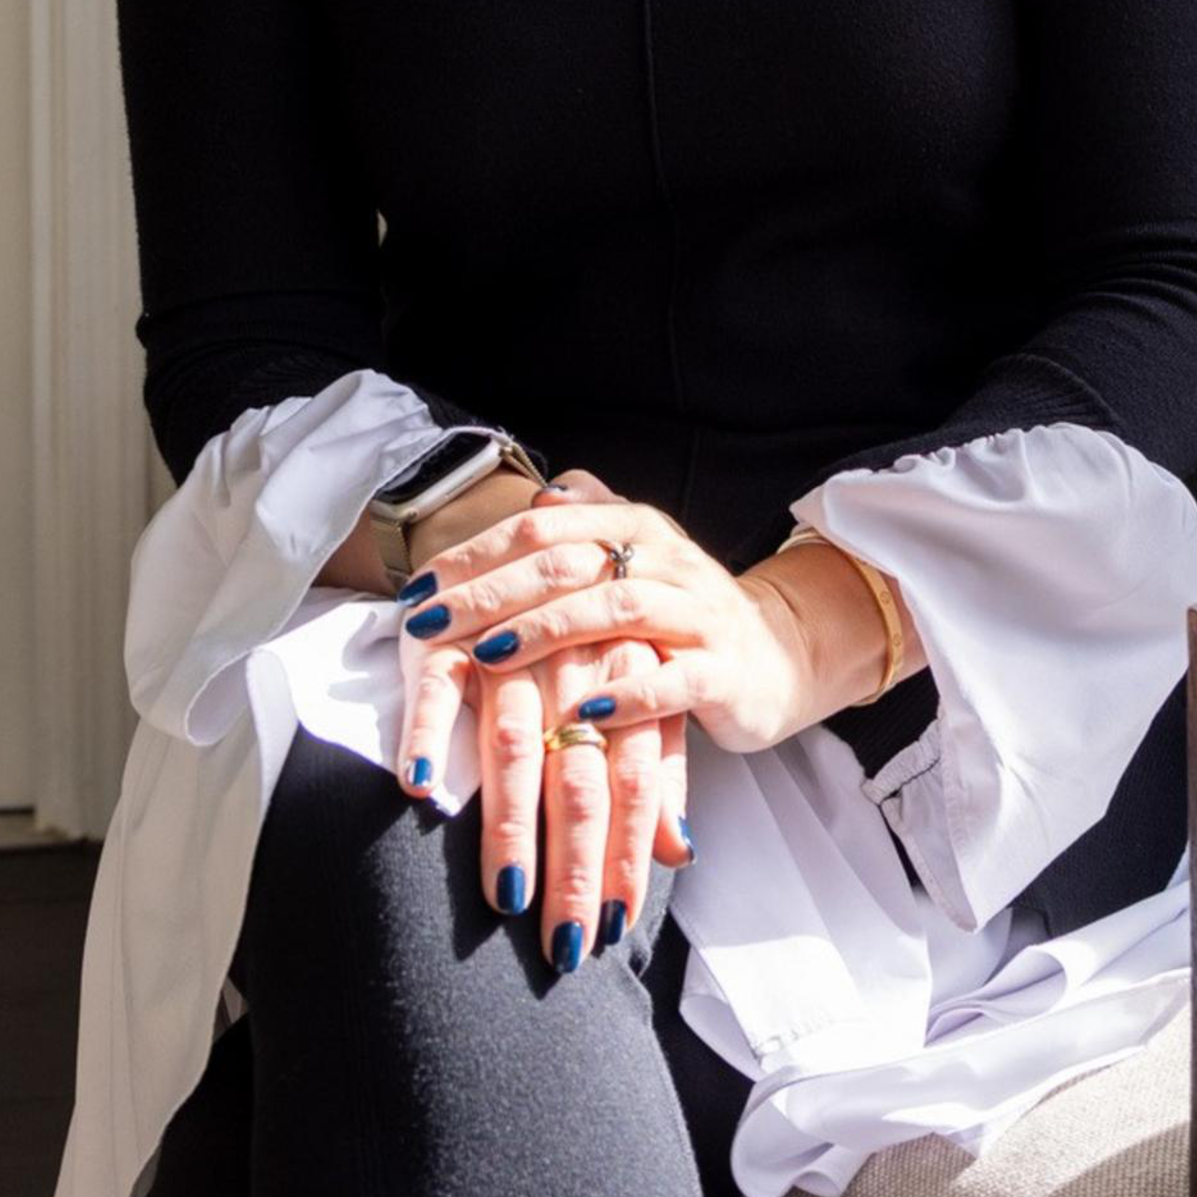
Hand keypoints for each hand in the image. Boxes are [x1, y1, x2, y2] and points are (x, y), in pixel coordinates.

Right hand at [390, 472, 693, 968]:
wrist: (539, 534)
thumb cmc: (590, 639)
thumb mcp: (636, 697)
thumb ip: (659, 771)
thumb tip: (683, 853)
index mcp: (628, 685)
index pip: (635, 781)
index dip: (626, 853)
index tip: (616, 925)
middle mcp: (576, 669)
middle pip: (581, 778)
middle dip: (575, 866)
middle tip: (563, 945)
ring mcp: (514, 650)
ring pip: (516, 743)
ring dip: (509, 826)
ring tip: (507, 897)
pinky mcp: (453, 632)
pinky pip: (439, 682)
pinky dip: (429, 732)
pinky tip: (420, 789)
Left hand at [398, 467, 866, 758]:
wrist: (779, 655)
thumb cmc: (682, 614)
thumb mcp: (636, 559)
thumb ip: (590, 521)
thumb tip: (542, 487)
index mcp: (634, 527)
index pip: (543, 526)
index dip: (476, 554)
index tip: (418, 590)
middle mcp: (666, 560)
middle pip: (569, 562)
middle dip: (491, 592)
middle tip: (430, 624)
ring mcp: (698, 614)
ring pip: (617, 610)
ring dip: (548, 631)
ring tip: (491, 655)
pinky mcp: (723, 672)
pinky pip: (673, 680)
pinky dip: (628, 693)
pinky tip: (586, 709)